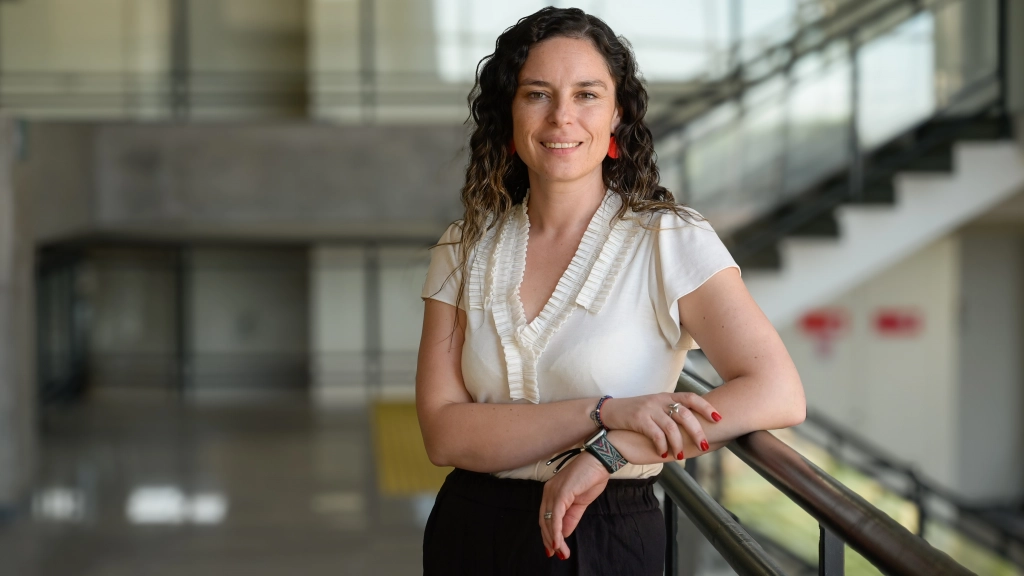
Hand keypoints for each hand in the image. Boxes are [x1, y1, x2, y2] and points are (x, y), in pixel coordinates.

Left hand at [538, 452, 608, 560]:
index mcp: (552, 492)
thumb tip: (563, 533)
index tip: (553, 549)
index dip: (548, 534)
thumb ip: (571, 518)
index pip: (545, 517)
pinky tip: (558, 542)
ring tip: (560, 552)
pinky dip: (556, 531)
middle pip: (543, 520)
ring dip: (553, 539)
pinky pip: (555, 516)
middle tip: (557, 554)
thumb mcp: (580, 503)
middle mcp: (548, 491)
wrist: (600, 462)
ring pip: (548, 520)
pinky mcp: (561, 493)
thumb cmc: (591, 478)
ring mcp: (553, 491)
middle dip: (549, 540)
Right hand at [601, 392, 720, 460]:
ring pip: (671, 426)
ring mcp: (649, 409)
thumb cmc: (636, 413)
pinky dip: (662, 445)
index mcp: (667, 396)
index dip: (706, 407)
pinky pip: (655, 434)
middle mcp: (660, 400)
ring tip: (680, 455)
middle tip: (704, 446)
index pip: (691, 397)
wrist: (610, 411)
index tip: (718, 418)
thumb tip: (694, 427)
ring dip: (679, 443)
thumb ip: (671, 413)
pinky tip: (662, 453)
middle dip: (697, 431)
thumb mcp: (655, 407)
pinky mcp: (638, 419)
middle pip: (684, 414)